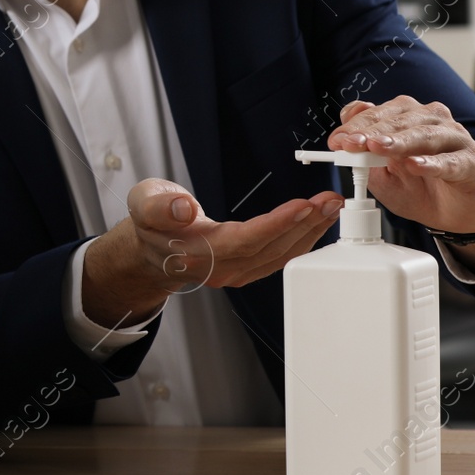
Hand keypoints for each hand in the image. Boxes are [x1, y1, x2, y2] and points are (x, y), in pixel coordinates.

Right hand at [81, 178, 345, 329]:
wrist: (151, 251)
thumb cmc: (151, 223)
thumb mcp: (144, 203)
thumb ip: (160, 205)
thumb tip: (183, 209)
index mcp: (199, 252)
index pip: (246, 240)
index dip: (278, 224)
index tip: (304, 206)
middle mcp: (221, 268)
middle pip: (270, 249)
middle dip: (305, 224)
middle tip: (330, 201)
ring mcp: (236, 273)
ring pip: (280, 255)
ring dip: (309, 232)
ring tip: (330, 207)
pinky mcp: (246, 270)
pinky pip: (279, 258)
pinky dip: (301, 241)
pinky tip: (315, 224)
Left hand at [328, 96, 474, 236]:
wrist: (457, 214)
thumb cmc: (419, 187)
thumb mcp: (381, 174)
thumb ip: (364, 154)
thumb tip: (346, 129)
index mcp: (408, 119)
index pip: (379, 114)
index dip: (356, 125)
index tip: (336, 141)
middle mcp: (432, 122)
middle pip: (399, 120)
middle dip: (372, 131)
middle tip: (351, 144)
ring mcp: (455, 140)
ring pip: (424, 135)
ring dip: (399, 141)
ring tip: (378, 147)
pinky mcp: (471, 164)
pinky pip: (450, 162)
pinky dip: (432, 163)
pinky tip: (415, 165)